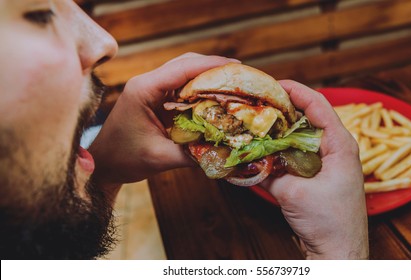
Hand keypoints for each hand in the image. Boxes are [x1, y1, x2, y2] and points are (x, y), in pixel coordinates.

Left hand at [89, 53, 239, 184]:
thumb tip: (226, 152)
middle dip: (213, 67)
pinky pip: (180, 87)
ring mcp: (150, 89)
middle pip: (185, 64)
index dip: (211, 65)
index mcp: (144, 90)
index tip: (236, 66)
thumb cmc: (124, 159)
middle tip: (240, 75)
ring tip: (232, 84)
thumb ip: (193, 154)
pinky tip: (215, 97)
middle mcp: (146, 83)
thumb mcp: (161, 158)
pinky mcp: (154, 98)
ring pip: (183, 73)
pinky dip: (199, 89)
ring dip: (207, 76)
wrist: (104, 164)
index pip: (182, 69)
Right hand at [261, 80, 367, 258]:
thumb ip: (267, 173)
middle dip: (284, 107)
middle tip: (258, 101)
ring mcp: (329, 162)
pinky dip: (283, 147)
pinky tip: (265, 147)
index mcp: (340, 145)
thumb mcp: (293, 194)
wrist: (340, 252)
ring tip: (258, 121)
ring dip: (282, 127)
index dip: (296, 90)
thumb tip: (242, 160)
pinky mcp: (320, 174)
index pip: (318, 104)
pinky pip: (300, 152)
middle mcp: (337, 148)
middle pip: (309, 116)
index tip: (273, 83)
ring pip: (303, 134)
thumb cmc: (329, 223)